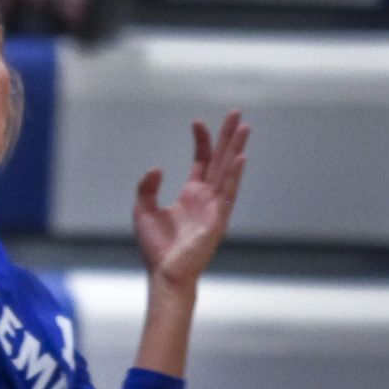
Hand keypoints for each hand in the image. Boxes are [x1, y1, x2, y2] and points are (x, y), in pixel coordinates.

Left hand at [133, 113, 249, 286]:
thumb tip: (156, 168)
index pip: (202, 160)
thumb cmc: (157, 248)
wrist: (164, 274)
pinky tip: (240, 158)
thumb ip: (146, 187)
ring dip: (236, 149)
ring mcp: (215, 207)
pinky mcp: (218, 220)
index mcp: (192, 194)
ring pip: (228, 171)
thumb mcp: (143, 210)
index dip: (201, 140)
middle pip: (220, 160)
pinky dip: (234, 175)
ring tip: (245, 128)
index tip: (197, 122)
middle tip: (236, 114)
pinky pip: (228, 193)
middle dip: (228, 137)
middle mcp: (207, 197)